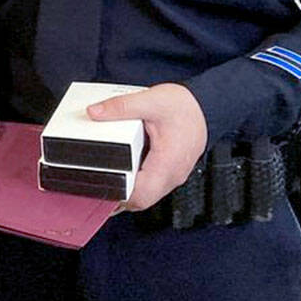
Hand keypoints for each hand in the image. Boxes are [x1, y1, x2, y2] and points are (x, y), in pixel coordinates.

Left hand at [87, 83, 207, 210]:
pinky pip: (151, 184)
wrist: (206, 106)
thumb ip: (121, 106)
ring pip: (146, 194)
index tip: (99, 185)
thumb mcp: (151, 100)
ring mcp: (173, 175)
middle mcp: (172, 174)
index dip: (118, 196)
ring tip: (107, 172)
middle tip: (97, 179)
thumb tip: (94, 112)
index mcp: (167, 163)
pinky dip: (136, 180)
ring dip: (127, 188)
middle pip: (141, 199)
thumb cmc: (185, 107)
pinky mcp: (170, 170)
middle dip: (117, 193)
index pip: (140, 196)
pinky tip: (124, 166)